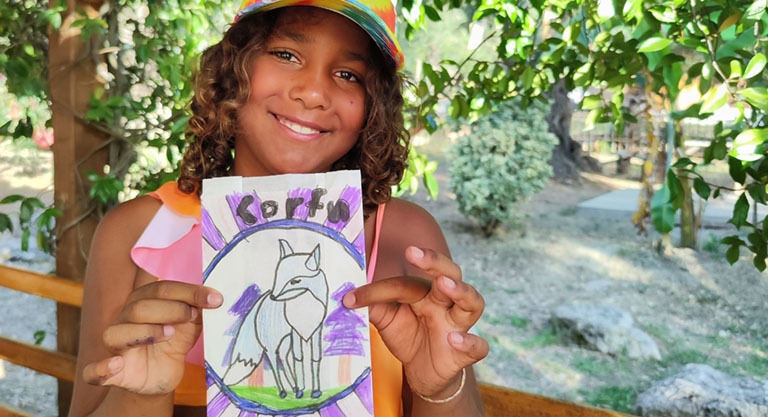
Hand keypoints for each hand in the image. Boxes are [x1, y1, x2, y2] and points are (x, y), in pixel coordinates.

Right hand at [81, 280, 221, 394]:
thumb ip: (198, 307)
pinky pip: (93, 371)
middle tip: (191, 315)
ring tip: (169, 334)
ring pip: (117, 333)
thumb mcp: (190, 322)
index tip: (214, 299)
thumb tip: (215, 297)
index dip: (188, 291)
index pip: (160, 289)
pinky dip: (101, 368)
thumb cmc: (174, 341)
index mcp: (142, 301)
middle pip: (138, 307)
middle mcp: (125, 320)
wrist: (164, 374)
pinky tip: (116, 364)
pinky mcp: (113, 373)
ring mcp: (117, 346)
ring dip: (144, 332)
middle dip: (170, 309)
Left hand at [343, 246, 487, 397]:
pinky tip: (455, 339)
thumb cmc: (408, 336)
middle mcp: (445, 302)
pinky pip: (479, 346)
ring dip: (461, 291)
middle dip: (435, 262)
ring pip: (473, 301)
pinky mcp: (464, 353)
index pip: (404, 283)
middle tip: (413, 252)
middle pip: (451, 273)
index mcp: (425, 292)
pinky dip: (470, 342)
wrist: (422, 373)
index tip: (350, 298)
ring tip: (444, 285)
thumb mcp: (386, 321)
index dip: (376, 289)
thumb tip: (348, 296)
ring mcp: (458, 325)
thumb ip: (373, 307)